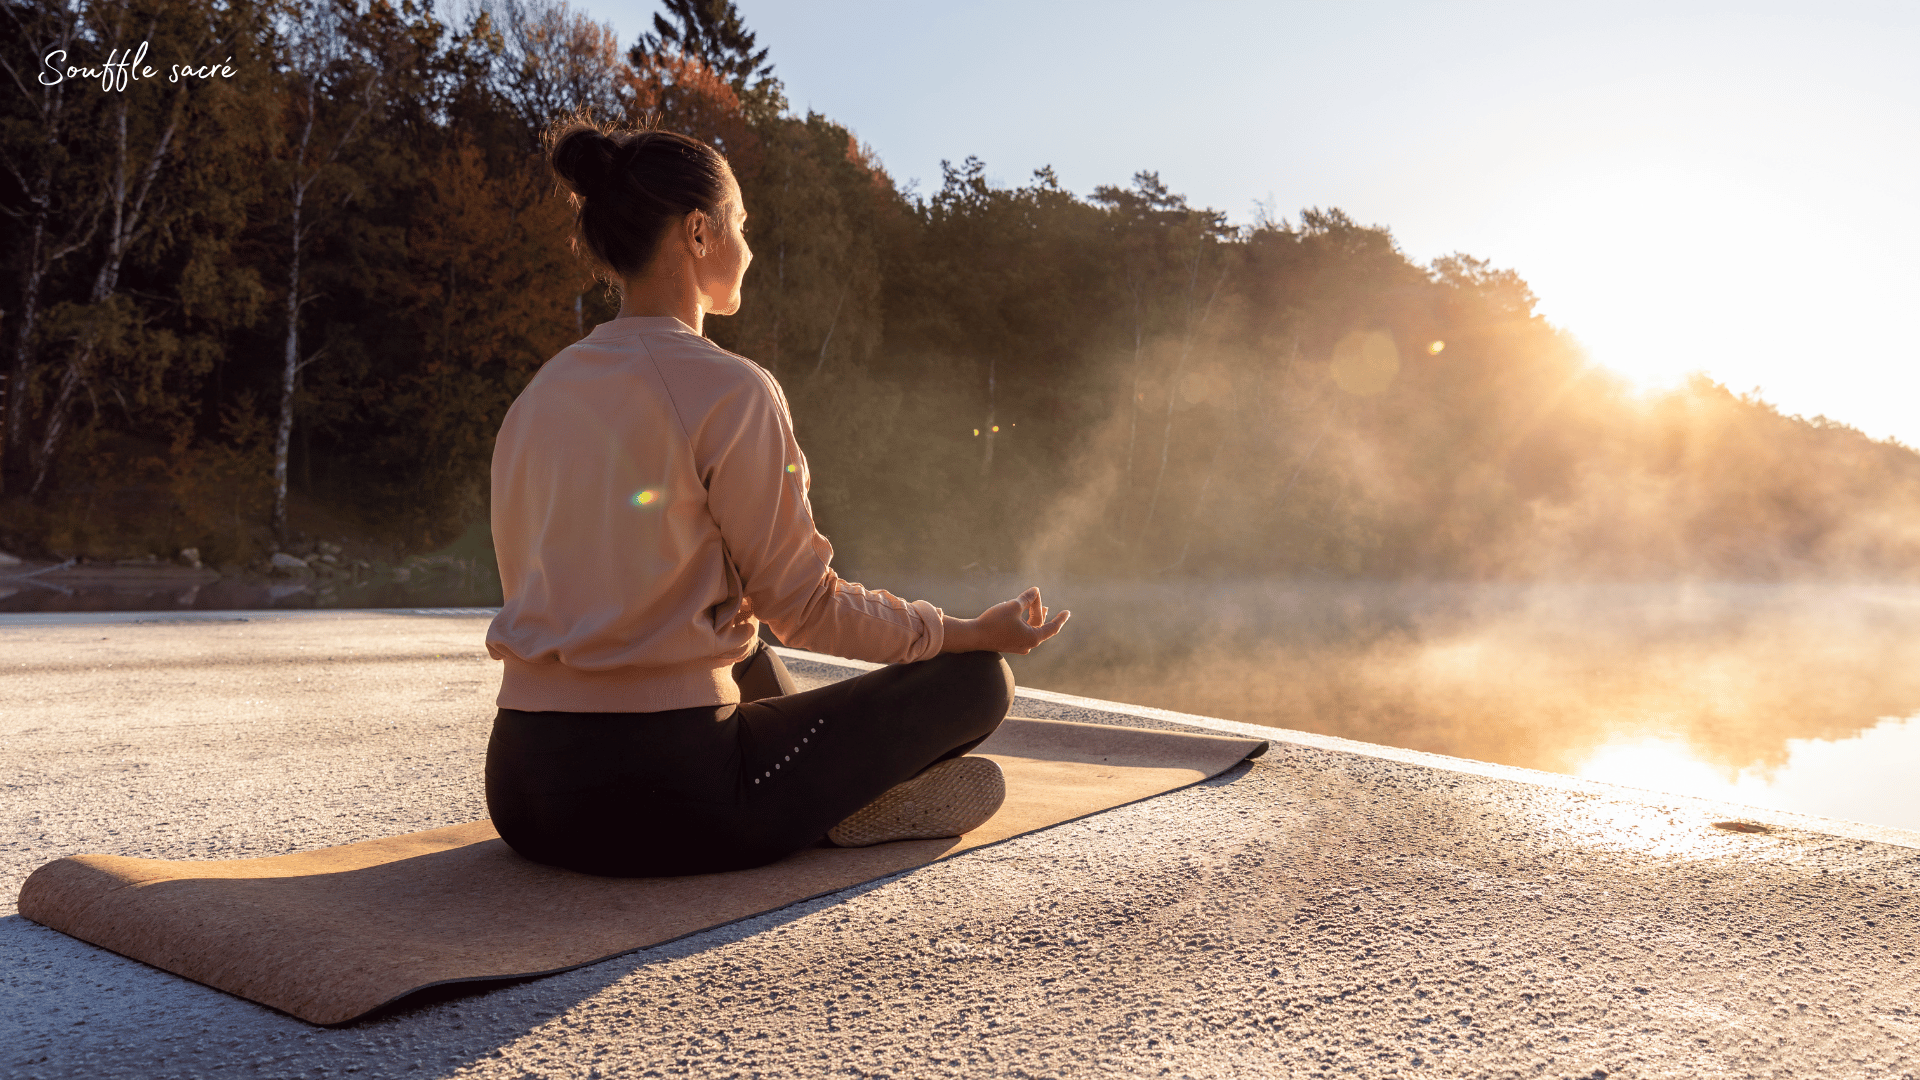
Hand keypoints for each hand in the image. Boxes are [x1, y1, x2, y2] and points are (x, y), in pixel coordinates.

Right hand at [941, 587, 1069, 654]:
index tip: (1067, 612)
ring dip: (1033, 616)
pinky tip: (1022, 615)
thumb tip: (1036, 590)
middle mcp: (1028, 645)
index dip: (1061, 619)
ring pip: (1031, 630)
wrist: (973, 636)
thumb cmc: (994, 621)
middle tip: (1036, 595)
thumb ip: (1027, 598)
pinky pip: (1023, 633)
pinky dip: (1025, 622)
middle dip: (1039, 609)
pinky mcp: (1009, 645)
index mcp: (1033, 638)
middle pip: (1039, 625)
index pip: (1052, 627)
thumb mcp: (1013, 606)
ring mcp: (1018, 646)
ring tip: (1039, 607)